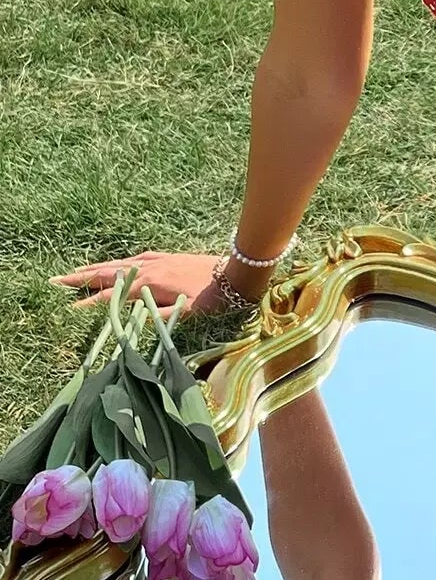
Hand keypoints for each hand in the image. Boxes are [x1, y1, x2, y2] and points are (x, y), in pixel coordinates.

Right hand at [47, 251, 235, 320]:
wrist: (236, 272)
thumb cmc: (212, 298)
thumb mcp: (184, 314)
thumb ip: (155, 318)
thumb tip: (128, 323)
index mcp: (149, 285)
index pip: (112, 296)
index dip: (90, 303)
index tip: (67, 309)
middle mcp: (149, 269)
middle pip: (108, 274)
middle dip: (81, 278)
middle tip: (56, 281)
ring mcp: (157, 260)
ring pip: (119, 264)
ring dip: (96, 268)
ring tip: (75, 272)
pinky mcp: (167, 256)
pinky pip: (136, 257)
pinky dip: (119, 261)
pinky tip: (115, 263)